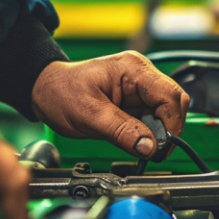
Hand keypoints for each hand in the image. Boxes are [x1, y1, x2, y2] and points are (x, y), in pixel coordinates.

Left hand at [31, 52, 189, 158]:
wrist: (45, 91)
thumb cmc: (61, 93)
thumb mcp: (89, 116)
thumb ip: (122, 131)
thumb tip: (150, 147)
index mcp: (132, 69)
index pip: (169, 95)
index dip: (171, 124)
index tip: (161, 147)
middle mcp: (141, 73)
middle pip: (173, 102)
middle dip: (168, 128)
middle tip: (153, 150)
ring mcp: (139, 85)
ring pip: (166, 111)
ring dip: (158, 131)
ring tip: (139, 144)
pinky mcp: (135, 98)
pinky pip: (153, 116)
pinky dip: (149, 131)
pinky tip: (135, 138)